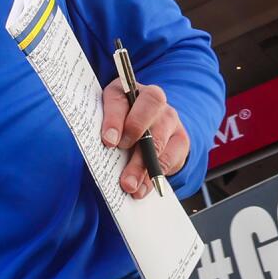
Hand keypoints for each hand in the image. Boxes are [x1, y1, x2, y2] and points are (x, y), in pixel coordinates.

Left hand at [99, 79, 187, 198]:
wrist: (147, 127)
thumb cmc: (117, 124)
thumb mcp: (104, 121)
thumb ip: (101, 130)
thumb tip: (96, 154)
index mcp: (125, 90)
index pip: (121, 98)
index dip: (115, 119)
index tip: (108, 142)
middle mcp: (151, 99)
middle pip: (149, 111)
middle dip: (135, 139)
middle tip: (121, 162)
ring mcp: (169, 117)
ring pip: (159, 139)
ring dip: (143, 166)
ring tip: (130, 186)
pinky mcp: (180, 138)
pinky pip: (171, 156)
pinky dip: (155, 176)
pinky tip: (143, 188)